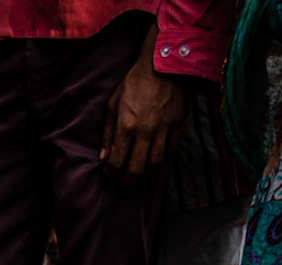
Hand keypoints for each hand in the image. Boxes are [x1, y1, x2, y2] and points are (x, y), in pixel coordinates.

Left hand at [102, 40, 186, 180]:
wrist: (163, 64)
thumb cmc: (134, 82)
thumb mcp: (113, 104)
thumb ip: (108, 133)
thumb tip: (104, 157)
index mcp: (126, 125)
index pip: (117, 161)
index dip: (111, 173)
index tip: (108, 175)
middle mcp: (145, 131)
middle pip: (136, 169)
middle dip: (127, 181)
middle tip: (122, 183)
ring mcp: (163, 129)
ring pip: (156, 164)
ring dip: (146, 174)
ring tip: (139, 175)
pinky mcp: (177, 125)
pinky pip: (171, 150)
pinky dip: (163, 159)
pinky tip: (155, 159)